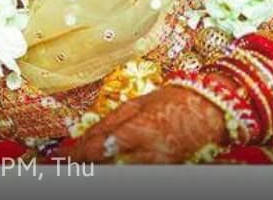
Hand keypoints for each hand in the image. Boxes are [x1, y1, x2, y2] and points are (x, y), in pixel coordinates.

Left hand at [63, 85, 229, 164]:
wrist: (209, 111)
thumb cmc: (173, 100)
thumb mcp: (138, 103)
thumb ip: (111, 121)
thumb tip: (86, 136)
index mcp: (138, 131)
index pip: (99, 149)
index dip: (77, 155)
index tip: (63, 157)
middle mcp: (146, 155)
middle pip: (107, 167)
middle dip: (87, 165)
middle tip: (68, 164)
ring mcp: (156, 166)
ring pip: (120, 172)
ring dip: (102, 167)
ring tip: (86, 164)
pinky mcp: (163, 171)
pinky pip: (134, 172)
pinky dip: (119, 168)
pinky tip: (110, 164)